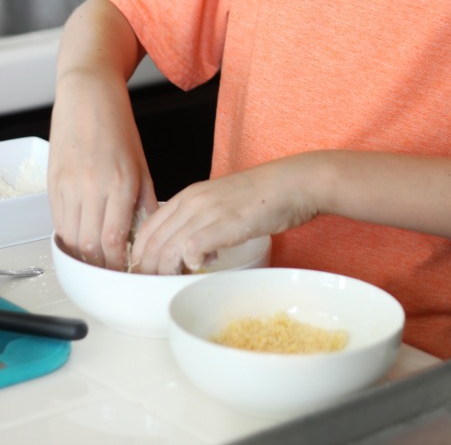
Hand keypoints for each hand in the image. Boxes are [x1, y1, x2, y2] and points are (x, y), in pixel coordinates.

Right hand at [49, 71, 157, 270]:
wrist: (88, 95)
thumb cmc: (117, 125)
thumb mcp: (141, 161)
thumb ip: (145, 198)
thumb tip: (149, 228)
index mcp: (122, 182)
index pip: (115, 240)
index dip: (118, 262)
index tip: (124, 269)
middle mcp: (94, 187)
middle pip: (91, 245)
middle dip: (101, 264)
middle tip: (109, 269)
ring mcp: (70, 185)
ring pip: (72, 237)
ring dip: (83, 254)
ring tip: (94, 258)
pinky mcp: (53, 182)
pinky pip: (58, 220)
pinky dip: (68, 235)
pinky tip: (79, 237)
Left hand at [130, 154, 319, 274]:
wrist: (290, 184)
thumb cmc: (261, 196)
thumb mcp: (221, 203)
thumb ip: (202, 223)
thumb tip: (192, 253)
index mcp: (189, 196)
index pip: (149, 228)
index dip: (139, 254)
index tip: (142, 273)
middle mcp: (193, 201)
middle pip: (153, 241)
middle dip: (147, 269)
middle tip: (151, 286)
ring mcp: (208, 211)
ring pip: (168, 247)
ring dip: (165, 271)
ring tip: (173, 281)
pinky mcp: (225, 223)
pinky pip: (193, 247)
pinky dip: (190, 262)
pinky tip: (201, 266)